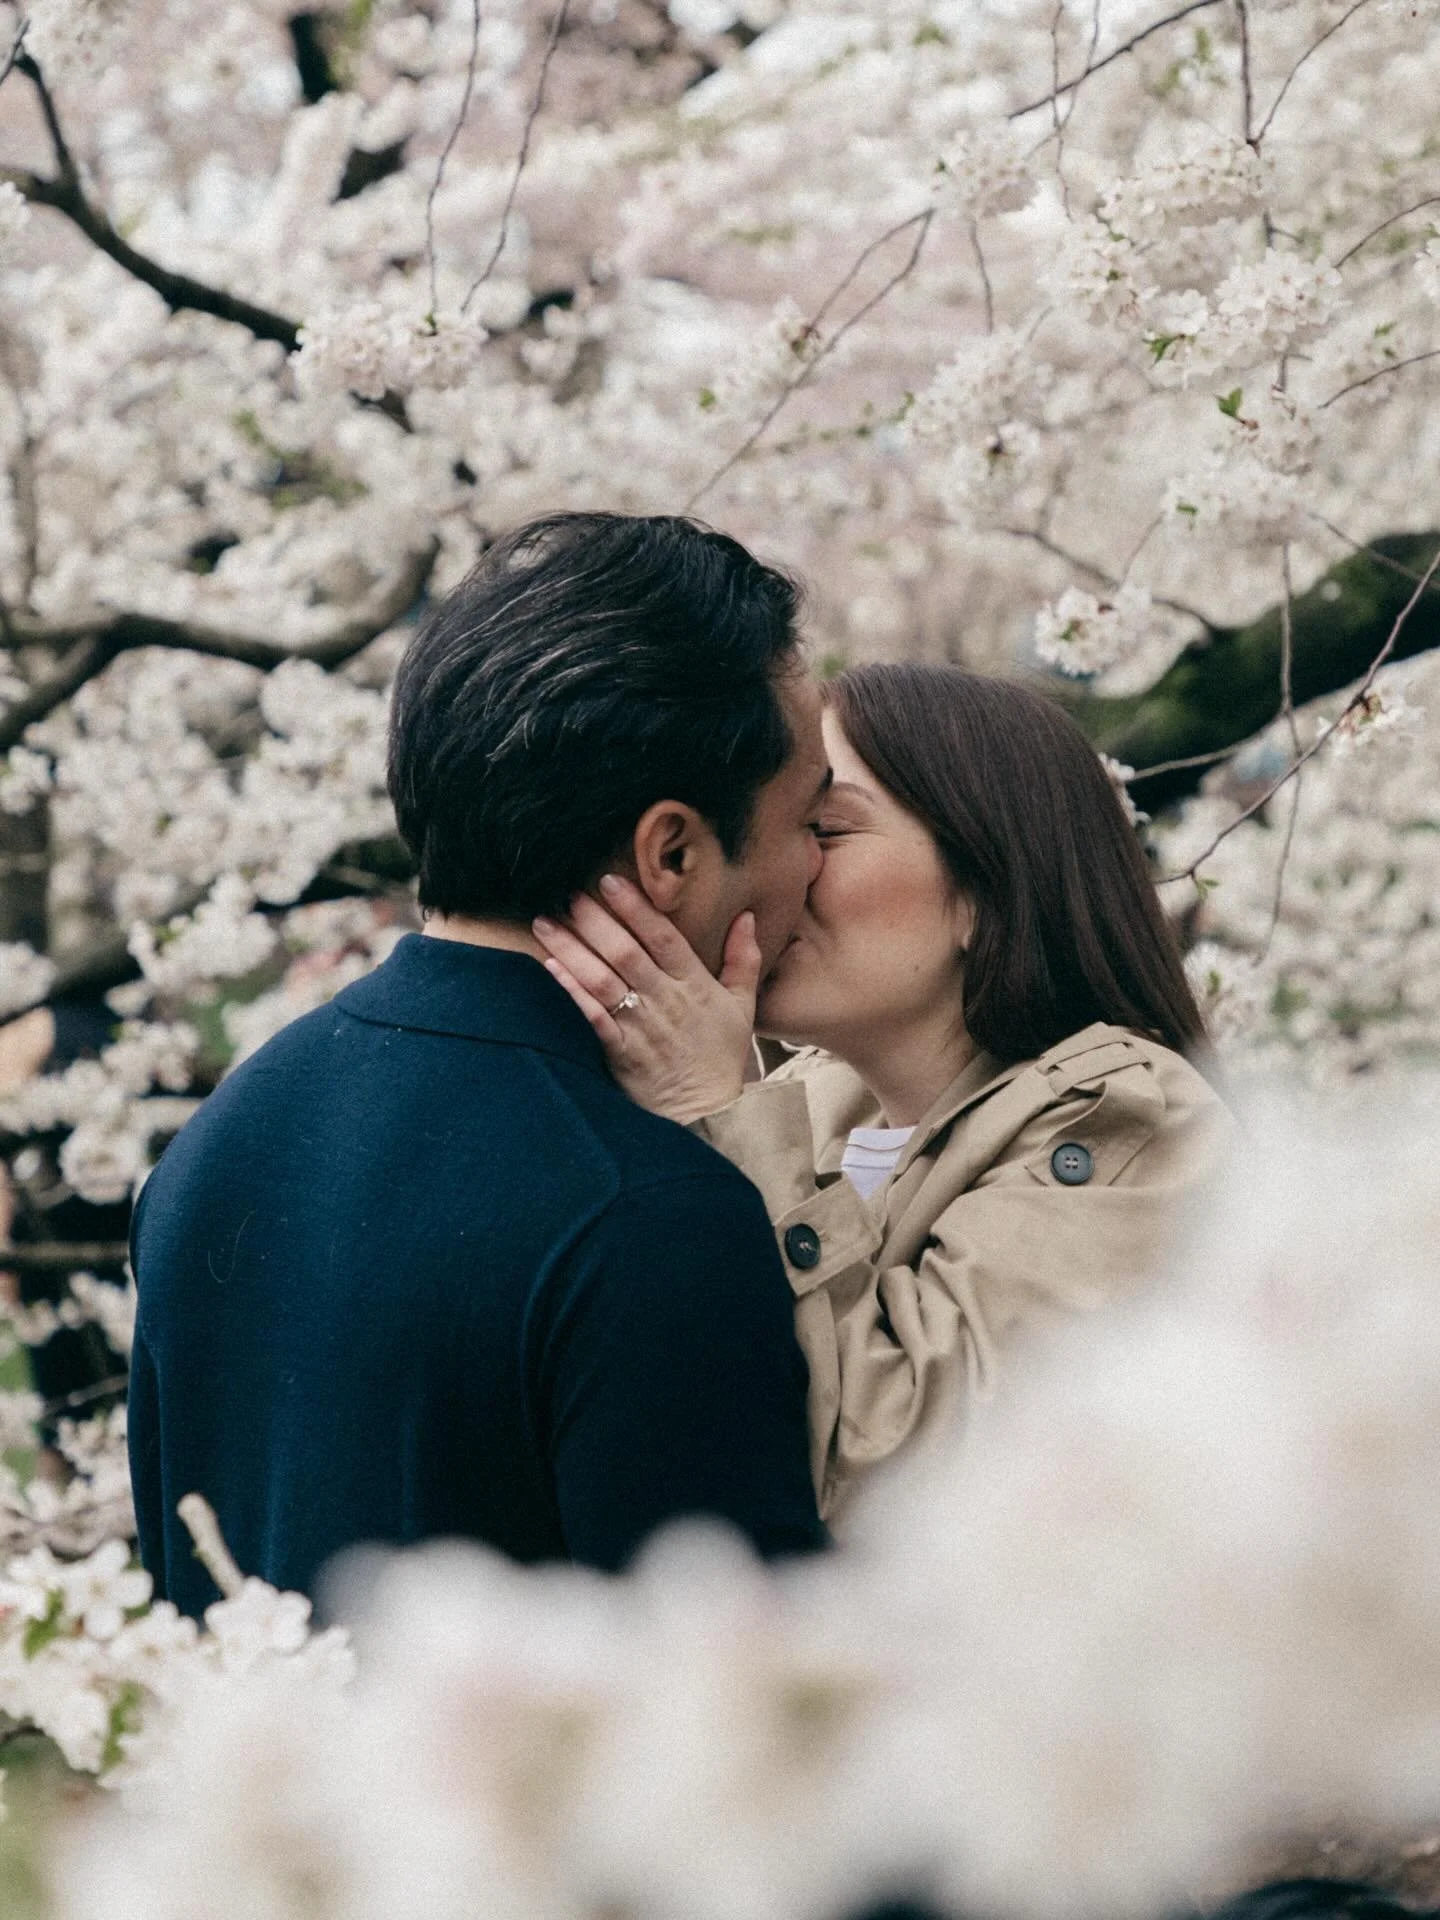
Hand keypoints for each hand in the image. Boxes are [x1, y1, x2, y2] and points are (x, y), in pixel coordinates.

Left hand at [534, 874, 759, 1124]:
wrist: (706, 1115)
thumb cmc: (720, 1057)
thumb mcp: (742, 1006)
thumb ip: (744, 959)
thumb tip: (745, 916)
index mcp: (695, 986)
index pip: (664, 939)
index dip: (636, 909)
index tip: (609, 881)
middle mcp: (666, 1002)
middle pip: (626, 953)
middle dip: (594, 921)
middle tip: (568, 894)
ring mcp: (640, 1027)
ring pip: (602, 981)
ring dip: (572, 950)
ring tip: (545, 923)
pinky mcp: (620, 1052)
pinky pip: (592, 1016)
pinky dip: (570, 991)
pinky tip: (550, 967)